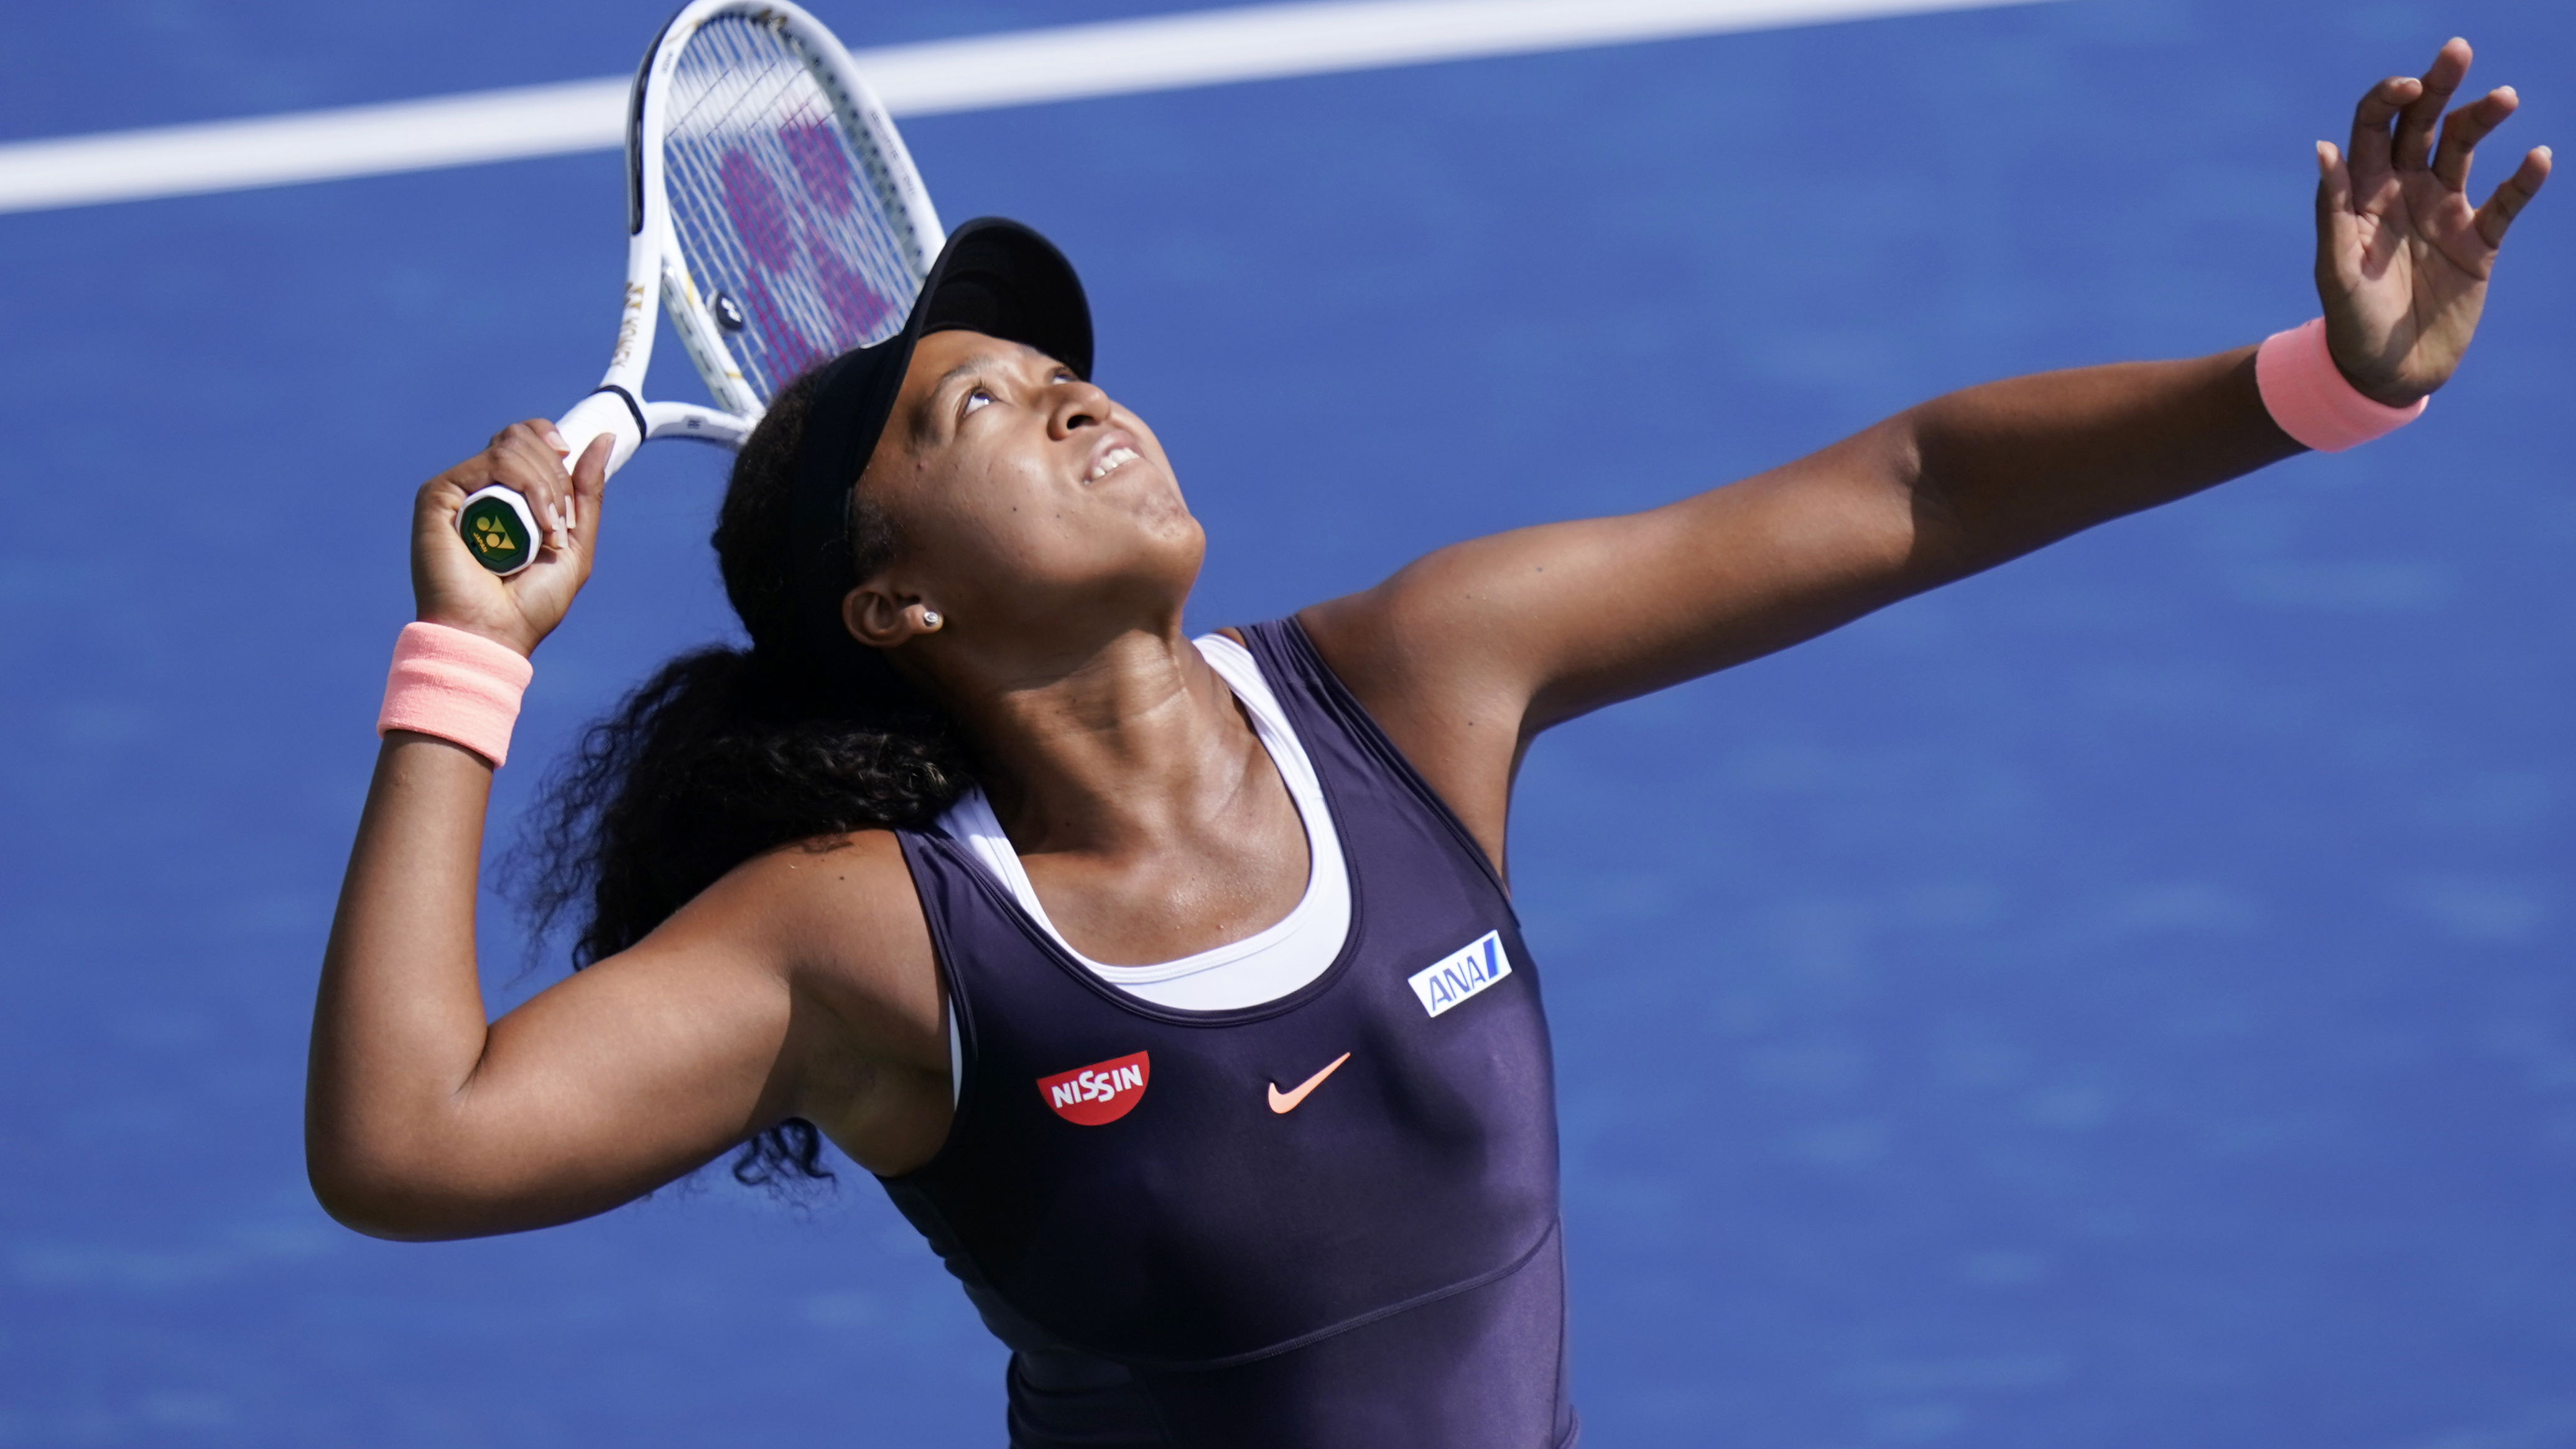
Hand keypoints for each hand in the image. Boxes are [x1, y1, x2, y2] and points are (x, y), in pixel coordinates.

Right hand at [409, 422, 611, 656]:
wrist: (493, 632)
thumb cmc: (530, 603)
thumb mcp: (575, 546)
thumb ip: (587, 494)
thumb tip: (604, 438)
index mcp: (505, 494)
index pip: (526, 437)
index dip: (552, 444)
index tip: (569, 471)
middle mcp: (478, 487)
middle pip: (521, 435)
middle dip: (556, 473)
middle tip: (558, 523)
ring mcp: (458, 489)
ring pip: (511, 445)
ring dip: (545, 486)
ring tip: (548, 532)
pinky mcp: (438, 494)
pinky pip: (493, 462)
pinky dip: (527, 486)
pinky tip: (536, 525)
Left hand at [2315, 38, 2548, 406]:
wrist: (2386, 373)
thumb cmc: (2349, 323)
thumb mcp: (2335, 269)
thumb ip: (2333, 211)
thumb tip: (2324, 149)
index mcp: (2364, 193)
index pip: (2374, 127)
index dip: (2389, 99)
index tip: (2409, 87)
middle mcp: (2405, 192)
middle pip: (2422, 124)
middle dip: (2438, 86)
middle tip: (2457, 51)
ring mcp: (2444, 213)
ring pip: (2465, 150)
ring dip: (2482, 119)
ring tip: (2503, 97)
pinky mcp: (2478, 242)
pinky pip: (2507, 203)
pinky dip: (2524, 180)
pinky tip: (2538, 158)